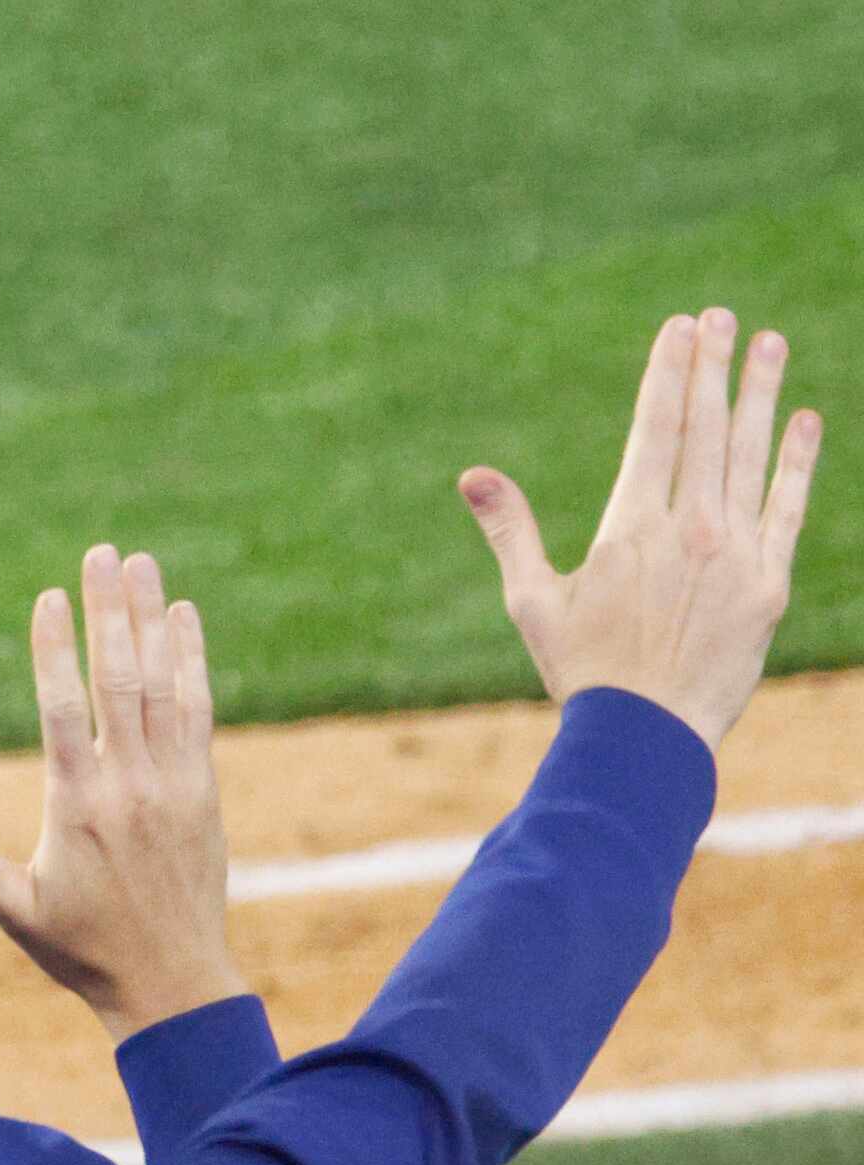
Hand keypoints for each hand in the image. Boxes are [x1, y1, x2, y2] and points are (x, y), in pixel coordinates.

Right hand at [0, 548, 246, 1043]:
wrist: (171, 983)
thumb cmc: (83, 949)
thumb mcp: (16, 910)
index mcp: (76, 807)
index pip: (64, 709)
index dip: (56, 649)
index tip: (50, 596)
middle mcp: (129, 785)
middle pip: (118, 680)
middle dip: (109, 610)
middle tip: (102, 551)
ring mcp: (172, 783)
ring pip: (161, 685)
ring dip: (150, 619)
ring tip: (141, 563)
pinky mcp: (203, 789)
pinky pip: (198, 711)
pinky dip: (191, 661)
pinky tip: (184, 618)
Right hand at [461, 308, 821, 749]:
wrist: (645, 736)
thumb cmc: (581, 671)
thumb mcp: (532, 601)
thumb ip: (510, 531)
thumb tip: (472, 477)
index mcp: (628, 528)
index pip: (654, 430)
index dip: (668, 374)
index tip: (679, 329)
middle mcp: (687, 529)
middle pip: (704, 429)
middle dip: (714, 366)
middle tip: (723, 317)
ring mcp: (734, 553)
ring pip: (750, 455)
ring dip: (762, 394)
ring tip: (770, 343)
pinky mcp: (769, 582)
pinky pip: (787, 506)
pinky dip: (796, 460)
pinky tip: (804, 421)